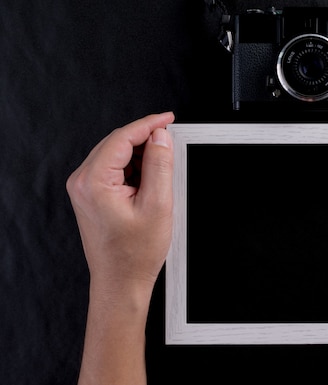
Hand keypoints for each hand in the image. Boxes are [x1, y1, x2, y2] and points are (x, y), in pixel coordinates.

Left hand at [67, 111, 174, 293]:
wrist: (121, 281)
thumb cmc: (135, 254)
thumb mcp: (158, 205)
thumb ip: (160, 165)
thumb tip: (161, 137)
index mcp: (94, 181)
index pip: (122, 138)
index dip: (149, 124)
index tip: (168, 118)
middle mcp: (83, 181)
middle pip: (117, 143)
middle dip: (146, 139)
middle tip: (171, 142)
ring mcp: (85, 188)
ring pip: (117, 155)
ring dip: (141, 156)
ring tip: (162, 174)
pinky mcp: (92, 195)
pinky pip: (114, 169)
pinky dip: (135, 168)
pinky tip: (150, 181)